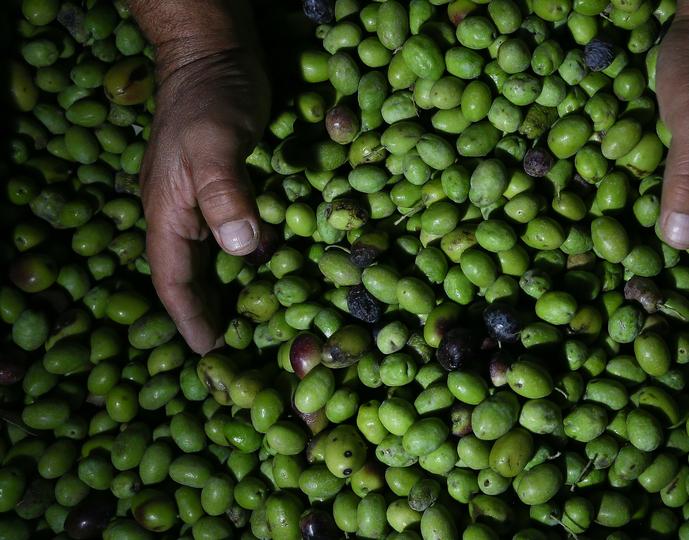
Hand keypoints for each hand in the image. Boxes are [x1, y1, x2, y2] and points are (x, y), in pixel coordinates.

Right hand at [140, 46, 269, 353]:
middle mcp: (182, 214)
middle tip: (236, 352)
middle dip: (208, 314)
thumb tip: (242, 250)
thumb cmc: (210, 98)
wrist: (215, 55)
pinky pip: (231, 236)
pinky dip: (243, 262)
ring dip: (225, 292)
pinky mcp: (228, 187)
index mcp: (169, 214)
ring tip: (249, 324)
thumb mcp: (216, 145)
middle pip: (190, 278)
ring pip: (210, 259)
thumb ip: (226, 196)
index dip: (190, 318)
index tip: (210, 352)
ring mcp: (204, 201)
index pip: (174, 279)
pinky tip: (266, 273)